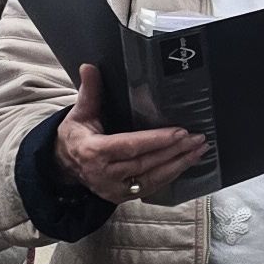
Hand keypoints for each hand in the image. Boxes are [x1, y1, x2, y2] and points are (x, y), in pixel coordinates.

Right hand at [53, 62, 203, 206]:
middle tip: (198, 138)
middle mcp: (105, 174)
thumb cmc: (75, 136)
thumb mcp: (79, 113)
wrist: (64, 166)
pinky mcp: (122, 197)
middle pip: (146, 163)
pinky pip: (150, 187)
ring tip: (199, 150)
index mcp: (94, 151)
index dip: (156, 140)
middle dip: (175, 151)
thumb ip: (89, 91)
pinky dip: (170, 176)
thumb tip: (89, 67)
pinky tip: (185, 164)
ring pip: (152, 178)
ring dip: (179, 164)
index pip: (130, 146)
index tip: (180, 132)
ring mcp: (114, 189)